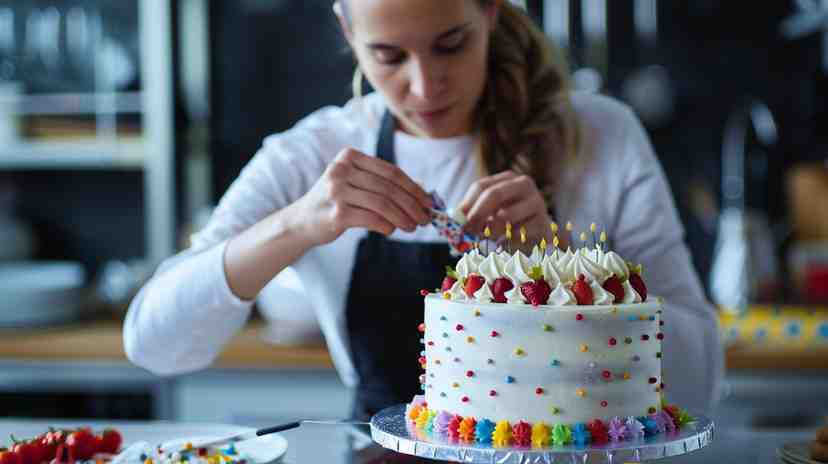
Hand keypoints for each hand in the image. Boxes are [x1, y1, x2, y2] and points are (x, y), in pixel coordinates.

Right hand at [293, 148, 432, 245]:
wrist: (302, 221)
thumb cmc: (336, 201)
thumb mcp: (356, 184)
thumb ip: (382, 184)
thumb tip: (421, 192)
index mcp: (350, 157)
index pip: (391, 172)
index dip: (413, 188)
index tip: (428, 202)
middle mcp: (341, 170)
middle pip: (389, 188)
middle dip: (412, 205)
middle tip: (425, 218)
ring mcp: (337, 191)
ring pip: (382, 204)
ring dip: (403, 217)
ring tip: (412, 227)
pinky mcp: (336, 213)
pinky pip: (371, 219)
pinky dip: (387, 225)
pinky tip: (392, 230)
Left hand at [459, 171, 551, 246]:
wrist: (538, 234)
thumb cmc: (510, 220)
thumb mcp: (490, 212)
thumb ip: (473, 211)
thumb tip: (455, 217)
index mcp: (507, 178)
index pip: (481, 186)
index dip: (467, 205)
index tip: (459, 222)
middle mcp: (523, 184)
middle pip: (494, 194)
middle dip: (477, 214)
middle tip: (468, 230)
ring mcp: (536, 201)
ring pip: (505, 215)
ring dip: (491, 230)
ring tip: (490, 236)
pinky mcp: (542, 221)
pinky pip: (518, 232)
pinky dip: (508, 239)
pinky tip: (509, 239)